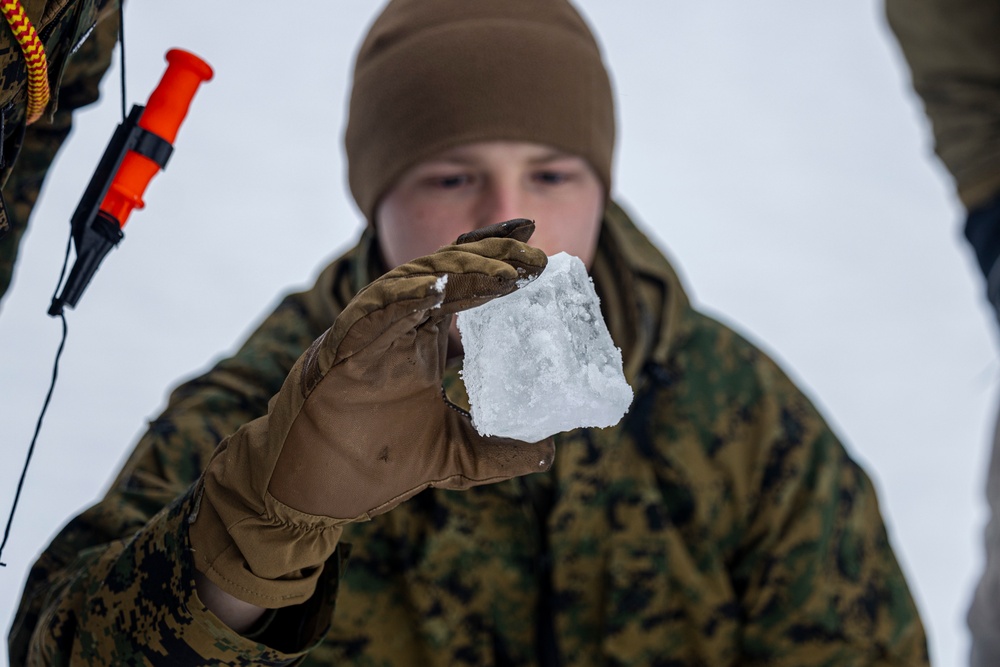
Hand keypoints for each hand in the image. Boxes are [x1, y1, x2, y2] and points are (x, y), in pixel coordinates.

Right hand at [189, 219, 552, 607]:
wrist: (307, 493)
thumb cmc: (366, 464)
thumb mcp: (452, 458)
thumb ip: (497, 451)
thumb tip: (548, 451)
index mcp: (420, 343)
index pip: (462, 288)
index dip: (496, 265)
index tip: (537, 252)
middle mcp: (396, 328)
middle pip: (445, 272)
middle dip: (488, 254)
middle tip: (532, 245)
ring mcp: (368, 334)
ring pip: (414, 283)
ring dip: (458, 272)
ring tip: (506, 271)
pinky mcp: (339, 349)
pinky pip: (371, 313)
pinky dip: (401, 299)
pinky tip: (436, 289)